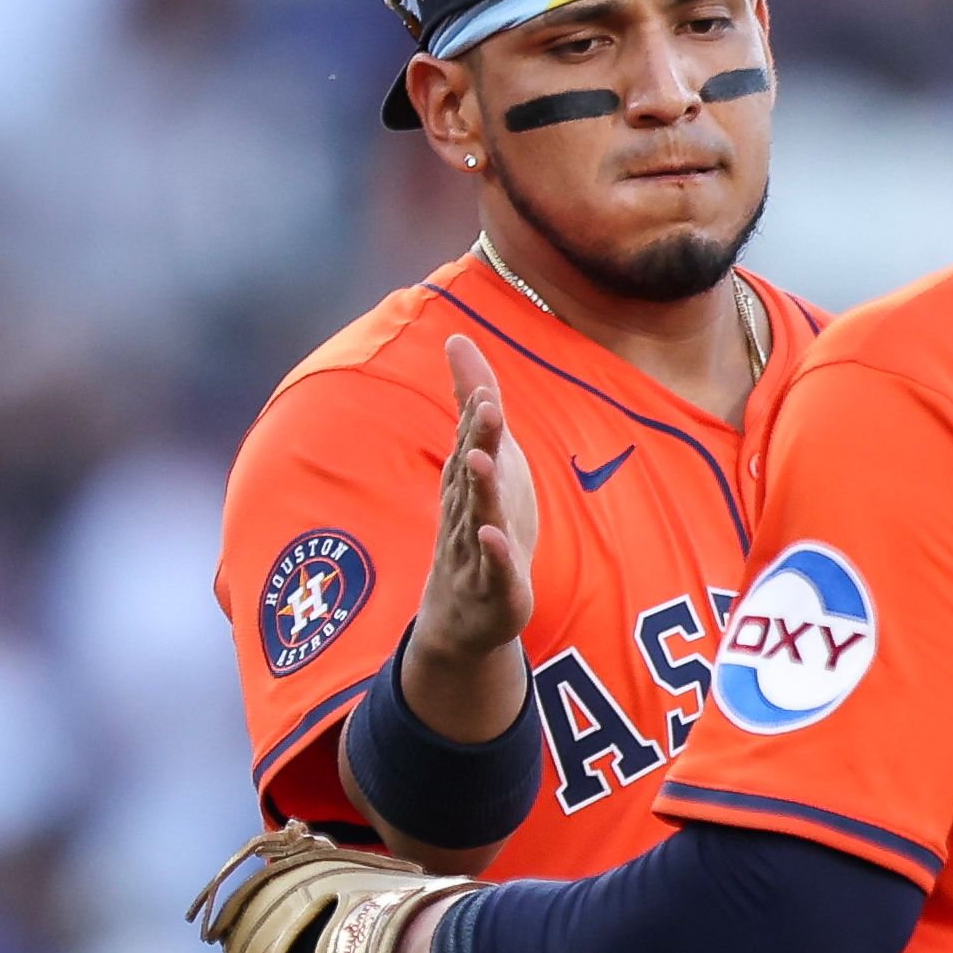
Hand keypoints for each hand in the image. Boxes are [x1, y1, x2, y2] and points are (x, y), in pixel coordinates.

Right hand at [405, 336, 538, 738]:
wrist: (464, 614)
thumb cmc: (477, 525)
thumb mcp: (485, 461)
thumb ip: (472, 401)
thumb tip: (457, 337)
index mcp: (467, 482)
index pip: (470, 441)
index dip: (477, 412)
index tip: (481, 379)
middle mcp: (466, 511)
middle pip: (471, 472)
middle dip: (479, 440)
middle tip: (487, 406)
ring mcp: (477, 551)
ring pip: (478, 516)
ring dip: (479, 490)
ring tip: (482, 461)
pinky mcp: (496, 588)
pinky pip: (493, 570)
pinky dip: (493, 554)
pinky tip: (494, 537)